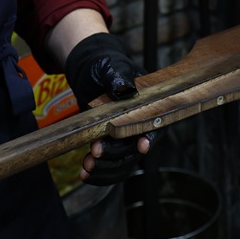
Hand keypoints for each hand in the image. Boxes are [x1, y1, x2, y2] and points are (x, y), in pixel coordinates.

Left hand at [63, 32, 155, 185]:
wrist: (90, 74)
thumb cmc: (106, 65)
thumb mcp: (112, 66)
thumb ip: (118, 76)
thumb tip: (124, 88)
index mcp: (150, 106)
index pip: (155, 126)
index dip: (150, 137)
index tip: (141, 146)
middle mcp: (141, 126)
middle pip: (135, 150)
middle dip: (116, 154)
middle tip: (95, 151)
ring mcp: (126, 138)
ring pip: (122, 163)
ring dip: (105, 168)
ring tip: (86, 166)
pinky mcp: (112, 145)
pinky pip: (109, 166)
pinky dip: (97, 172)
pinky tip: (84, 173)